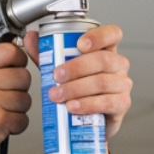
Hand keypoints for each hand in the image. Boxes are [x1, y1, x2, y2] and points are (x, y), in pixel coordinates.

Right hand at [0, 41, 31, 153]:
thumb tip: (10, 55)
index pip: (10, 51)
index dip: (19, 61)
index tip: (16, 68)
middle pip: (23, 75)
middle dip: (19, 88)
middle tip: (5, 97)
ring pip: (26, 98)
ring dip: (17, 109)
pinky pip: (23, 119)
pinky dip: (16, 125)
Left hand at [40, 23, 133, 137]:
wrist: (86, 120)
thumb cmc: (78, 89)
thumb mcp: (61, 68)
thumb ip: (47, 53)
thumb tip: (31, 37)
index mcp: (106, 50)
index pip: (112, 33)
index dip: (99, 36)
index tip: (80, 44)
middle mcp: (118, 65)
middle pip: (103, 59)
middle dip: (76, 67)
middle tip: (57, 75)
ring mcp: (122, 84)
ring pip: (103, 82)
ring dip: (77, 88)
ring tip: (58, 95)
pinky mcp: (121, 104)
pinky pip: (107, 102)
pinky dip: (87, 104)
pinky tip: (73, 106)